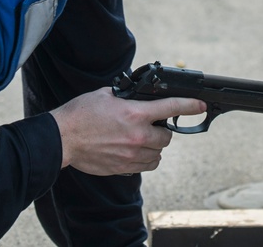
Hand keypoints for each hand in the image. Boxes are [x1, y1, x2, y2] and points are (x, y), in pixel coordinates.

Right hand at [50, 87, 205, 175]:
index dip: (190, 105)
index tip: (200, 105)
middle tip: (152, 126)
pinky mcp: (124, 168)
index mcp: (135, 113)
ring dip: (154, 147)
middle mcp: (138, 136)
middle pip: (168, 137)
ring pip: (158, 154)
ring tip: (141, 140)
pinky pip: (146, 166)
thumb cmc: (80, 114)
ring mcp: (132, 155)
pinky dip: (145, 160)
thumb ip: (125, 96)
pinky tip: (134, 152)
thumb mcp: (105, 95)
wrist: (62, 138)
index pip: (171, 107)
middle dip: (163, 131)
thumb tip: (134, 95)